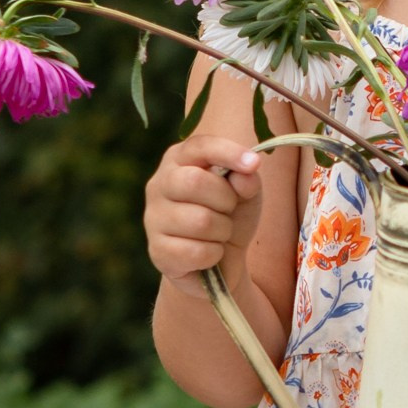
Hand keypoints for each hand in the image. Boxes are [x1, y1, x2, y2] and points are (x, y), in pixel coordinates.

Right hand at [144, 134, 263, 288]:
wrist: (219, 260)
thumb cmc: (229, 215)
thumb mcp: (245, 192)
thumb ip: (247, 178)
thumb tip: (245, 174)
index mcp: (179, 160)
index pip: (200, 146)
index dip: (228, 152)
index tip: (254, 163)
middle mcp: (159, 184)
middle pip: (195, 182)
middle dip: (226, 199)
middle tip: (228, 209)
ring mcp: (153, 218)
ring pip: (200, 221)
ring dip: (223, 230)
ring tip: (219, 233)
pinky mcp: (157, 251)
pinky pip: (197, 251)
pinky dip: (214, 254)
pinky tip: (209, 253)